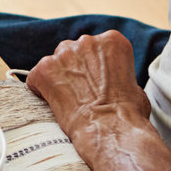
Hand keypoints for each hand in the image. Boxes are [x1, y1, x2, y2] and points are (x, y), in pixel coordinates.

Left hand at [25, 32, 151, 158]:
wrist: (109, 129)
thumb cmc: (127, 114)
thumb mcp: (135, 86)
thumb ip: (120, 75)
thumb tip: (115, 84)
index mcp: (113, 41)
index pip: (97, 47)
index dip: (95, 67)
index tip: (96, 82)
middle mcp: (87, 41)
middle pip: (74, 51)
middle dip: (75, 70)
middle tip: (81, 92)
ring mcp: (64, 53)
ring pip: (55, 63)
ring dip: (58, 78)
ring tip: (68, 100)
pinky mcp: (44, 69)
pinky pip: (36, 77)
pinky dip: (41, 90)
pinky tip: (53, 104)